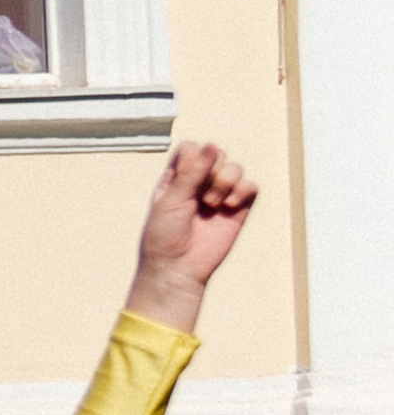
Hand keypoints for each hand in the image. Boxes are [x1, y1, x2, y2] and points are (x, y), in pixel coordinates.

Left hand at [130, 137, 257, 328]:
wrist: (178, 268)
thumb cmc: (164, 236)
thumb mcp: (171, 201)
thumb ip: (191, 173)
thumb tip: (212, 145)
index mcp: (176, 178)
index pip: (191, 148)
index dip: (193, 155)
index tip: (186, 175)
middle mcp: (198, 183)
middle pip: (215, 153)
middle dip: (211, 169)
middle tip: (200, 194)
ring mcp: (219, 195)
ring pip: (235, 167)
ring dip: (226, 181)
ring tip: (213, 204)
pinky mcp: (238, 209)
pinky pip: (251, 186)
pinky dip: (243, 191)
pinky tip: (229, 206)